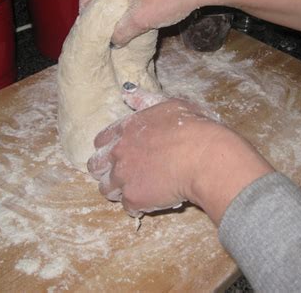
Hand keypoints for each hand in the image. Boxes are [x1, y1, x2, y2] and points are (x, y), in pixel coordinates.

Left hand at [87, 86, 273, 223]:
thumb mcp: (169, 104)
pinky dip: (138, 206)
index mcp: (125, 129)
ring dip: (119, 191)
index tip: (119, 155)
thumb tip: (127, 91)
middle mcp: (119, 153)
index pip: (100, 142)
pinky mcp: (134, 199)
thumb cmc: (193, 127)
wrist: (204, 156)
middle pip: (96, 167)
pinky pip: (128, 208)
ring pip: (107, 190)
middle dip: (106, 172)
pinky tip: (151, 201)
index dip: (108, 150)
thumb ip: (145, 100)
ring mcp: (124, 177)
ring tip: (138, 190)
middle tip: (124, 176)